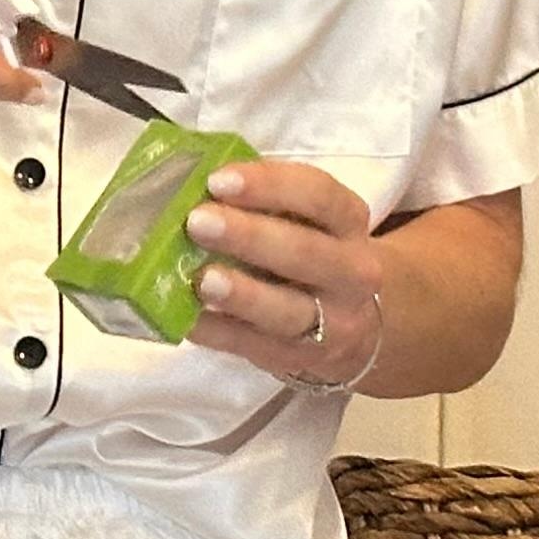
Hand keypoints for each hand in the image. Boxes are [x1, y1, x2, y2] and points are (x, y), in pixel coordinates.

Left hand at [181, 158, 387, 386]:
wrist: (350, 323)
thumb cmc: (306, 248)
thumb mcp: (305, 218)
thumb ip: (261, 199)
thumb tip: (188, 181)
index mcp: (349, 221)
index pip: (319, 196)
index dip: (269, 185)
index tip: (218, 180)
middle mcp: (351, 273)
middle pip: (305, 253)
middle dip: (249, 236)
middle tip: (197, 222)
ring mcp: (331, 323)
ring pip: (289, 310)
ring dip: (243, 294)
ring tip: (202, 279)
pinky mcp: (299, 358)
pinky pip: (255, 346)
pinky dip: (219, 332)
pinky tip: (188, 318)